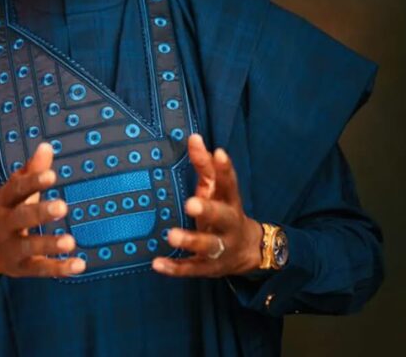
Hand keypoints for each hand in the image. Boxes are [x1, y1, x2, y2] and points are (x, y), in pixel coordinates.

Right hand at [0, 142, 85, 280]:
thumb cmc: (6, 211)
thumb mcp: (14, 190)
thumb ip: (32, 170)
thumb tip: (47, 146)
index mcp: (4, 201)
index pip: (17, 190)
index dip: (33, 182)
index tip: (52, 175)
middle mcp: (5, 224)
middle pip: (21, 218)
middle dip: (40, 213)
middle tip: (63, 207)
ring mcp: (12, 248)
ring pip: (30, 246)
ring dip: (50, 244)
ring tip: (71, 241)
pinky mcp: (21, 267)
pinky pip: (41, 269)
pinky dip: (60, 268)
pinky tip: (80, 265)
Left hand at [152, 134, 262, 277]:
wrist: (247, 251)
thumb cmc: (223, 212)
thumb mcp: (217, 190)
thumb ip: (205, 166)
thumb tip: (194, 137)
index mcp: (230, 202)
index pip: (230, 183)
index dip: (225, 169)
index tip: (218, 153)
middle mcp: (228, 224)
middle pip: (222, 216)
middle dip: (208, 209)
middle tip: (191, 203)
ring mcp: (220, 247)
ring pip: (207, 245)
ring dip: (190, 240)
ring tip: (172, 235)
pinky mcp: (208, 267)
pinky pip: (191, 268)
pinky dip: (175, 268)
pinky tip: (157, 264)